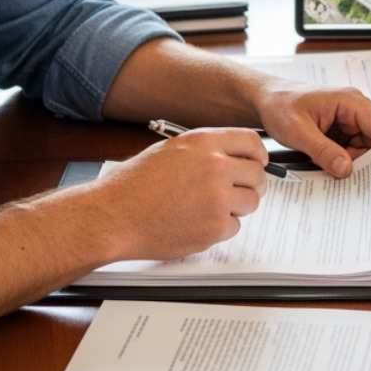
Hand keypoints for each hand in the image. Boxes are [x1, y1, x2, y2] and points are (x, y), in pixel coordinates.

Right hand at [94, 127, 268, 260]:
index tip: (258, 163)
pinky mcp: (214, 227)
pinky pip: (235, 227)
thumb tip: (235, 155)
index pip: (252, 142)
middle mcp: (215, 167)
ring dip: (237, 207)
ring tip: (208, 208)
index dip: (258, 155)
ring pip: (251, 202)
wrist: (112, 216)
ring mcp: (217, 198)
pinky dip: (220, 228)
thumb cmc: (133, 185)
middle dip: (251, 184)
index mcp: (204, 142)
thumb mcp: (170, 150)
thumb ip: (206, 150)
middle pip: (257, 174)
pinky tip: (196, 222)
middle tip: (239, 191)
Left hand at [254, 81, 370, 177]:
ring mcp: (348, 121)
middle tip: (356, 184)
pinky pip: (350, 151)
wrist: (264, 100)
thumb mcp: (298, 131)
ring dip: (353, 165)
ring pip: (364, 150)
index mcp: (351, 102)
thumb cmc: (279, 105)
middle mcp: (355, 110)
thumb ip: (323, 150)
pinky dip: (343, 163)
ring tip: (338, 178)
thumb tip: (346, 169)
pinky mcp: (340, 131)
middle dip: (368, 163)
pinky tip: (332, 171)